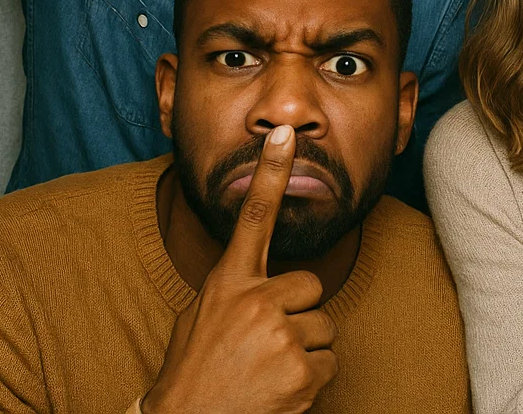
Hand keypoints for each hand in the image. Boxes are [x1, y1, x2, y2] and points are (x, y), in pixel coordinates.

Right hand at [142, 125, 337, 413]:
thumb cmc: (194, 374)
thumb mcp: (202, 319)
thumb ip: (237, 290)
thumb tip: (268, 280)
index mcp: (227, 282)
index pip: (253, 216)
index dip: (271, 172)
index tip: (286, 135)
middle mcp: (255, 300)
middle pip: (311, 286)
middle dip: (299, 313)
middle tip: (266, 345)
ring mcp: (279, 334)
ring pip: (322, 326)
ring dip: (303, 351)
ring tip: (267, 372)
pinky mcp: (300, 369)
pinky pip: (329, 362)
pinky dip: (310, 381)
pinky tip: (279, 392)